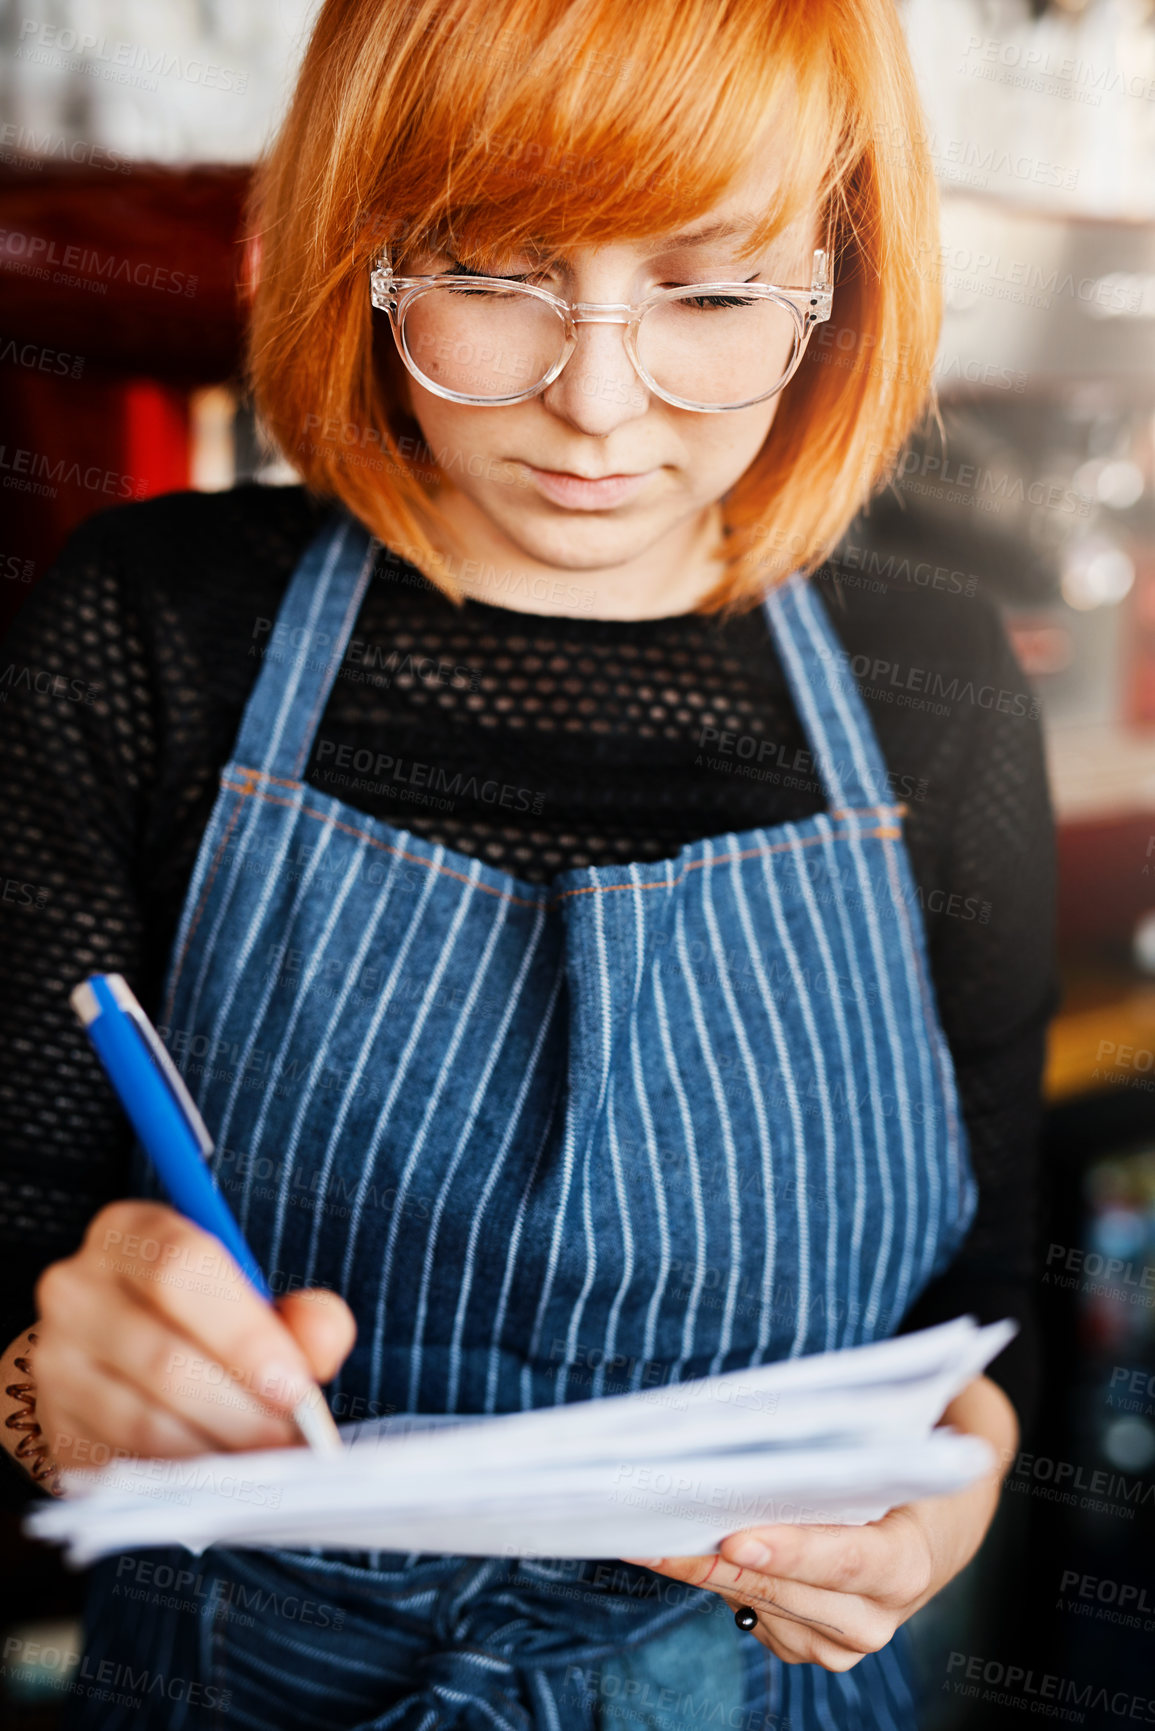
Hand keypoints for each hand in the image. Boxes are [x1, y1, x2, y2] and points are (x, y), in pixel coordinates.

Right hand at [19, 1200, 355, 1476]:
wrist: (110, 1357)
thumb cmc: (199, 1317)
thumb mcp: (253, 1295)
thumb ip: (303, 1315)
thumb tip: (320, 1347)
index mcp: (130, 1232)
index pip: (181, 1268)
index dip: (245, 1334)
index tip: (295, 1386)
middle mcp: (77, 1290)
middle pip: (164, 1358)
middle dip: (241, 1410)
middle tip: (288, 1440)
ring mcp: (54, 1362)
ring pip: (142, 1422)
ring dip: (217, 1452)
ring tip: (264, 1463)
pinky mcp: (54, 1427)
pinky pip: (124, 1466)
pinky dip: (182, 1480)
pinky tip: (220, 1478)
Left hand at [620, 1375, 1017, 1672]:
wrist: (938, 1527)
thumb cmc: (907, 1472)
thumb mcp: (894, 1454)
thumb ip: (843, 1453)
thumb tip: (764, 1436)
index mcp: (907, 1563)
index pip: (845, 1561)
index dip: (789, 1552)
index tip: (734, 1539)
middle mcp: (876, 1617)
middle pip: (784, 1589)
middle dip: (713, 1559)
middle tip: (651, 1531)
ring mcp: (841, 1642)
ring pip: (757, 1605)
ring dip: (704, 1570)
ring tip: (649, 1533)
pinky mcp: (809, 1649)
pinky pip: (752, 1615)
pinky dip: (719, 1580)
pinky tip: (689, 1548)